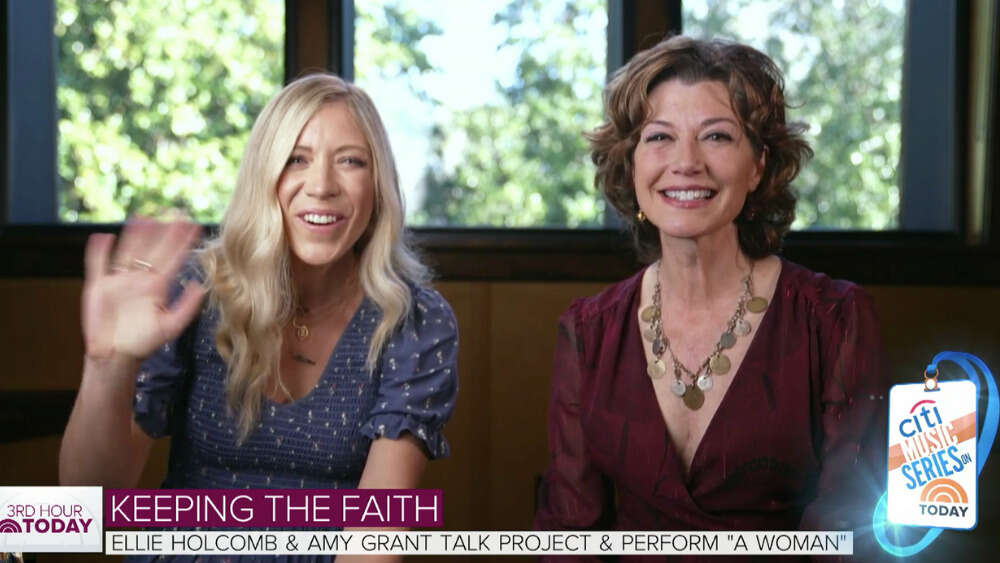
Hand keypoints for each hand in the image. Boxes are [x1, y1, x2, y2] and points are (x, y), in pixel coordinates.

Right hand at [82, 217, 206, 362]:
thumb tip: (200, 286)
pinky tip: (104, 237)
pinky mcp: (98, 287)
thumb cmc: (143, 343)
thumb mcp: (171, 327)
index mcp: (157, 286)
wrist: (116, 356)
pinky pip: (98, 265)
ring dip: (135, 235)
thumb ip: (187, 307)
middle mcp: (139, 279)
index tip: (194, 225)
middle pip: (152, 249)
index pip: (172, 258)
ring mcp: (119, 281)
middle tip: (175, 211)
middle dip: (163, 231)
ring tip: (145, 217)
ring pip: (127, 251)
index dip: (182, 242)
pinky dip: (99, 252)